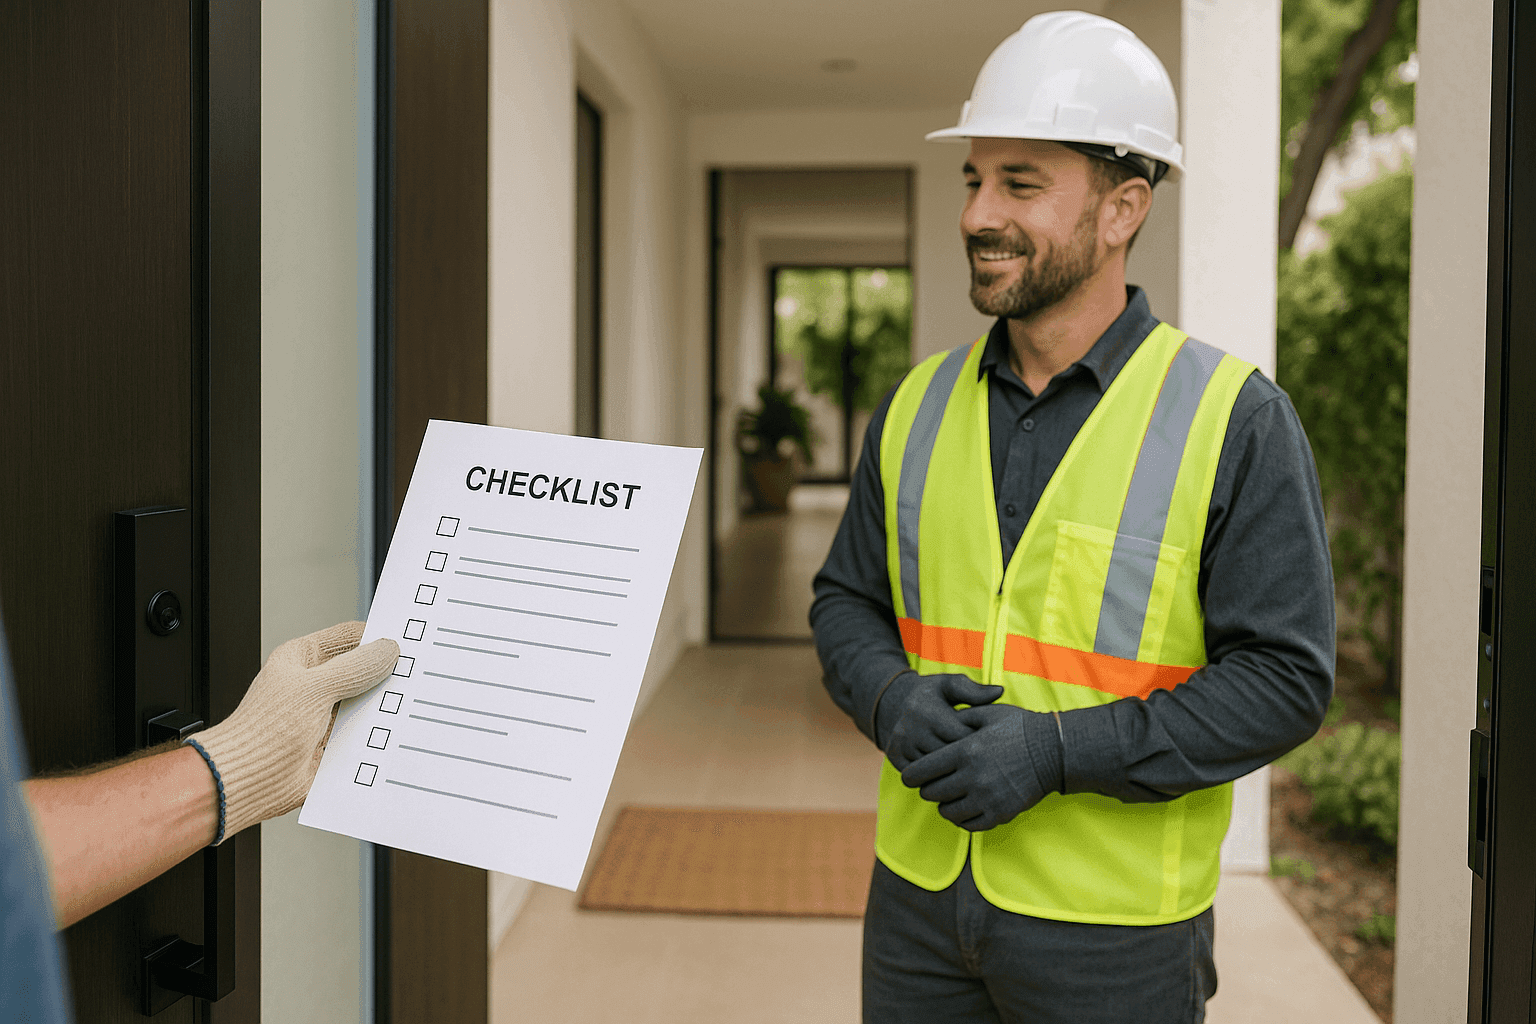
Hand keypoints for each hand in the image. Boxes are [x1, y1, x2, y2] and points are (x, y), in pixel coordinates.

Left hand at [187, 621, 398, 841]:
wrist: (248, 782)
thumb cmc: (262, 733)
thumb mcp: (315, 688)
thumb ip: (355, 668)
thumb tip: (386, 651)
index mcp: (302, 659)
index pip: (349, 637)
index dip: (377, 637)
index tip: (407, 642)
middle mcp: (313, 684)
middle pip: (361, 670)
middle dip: (385, 673)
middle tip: (413, 674)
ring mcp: (323, 714)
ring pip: (365, 702)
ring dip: (381, 706)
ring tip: (405, 703)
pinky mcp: (331, 743)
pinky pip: (362, 732)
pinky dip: (376, 733)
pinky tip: (391, 731)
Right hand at [876, 672, 1003, 770]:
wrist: (898, 702)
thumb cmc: (934, 694)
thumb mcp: (951, 685)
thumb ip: (974, 691)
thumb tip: (999, 692)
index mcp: (925, 711)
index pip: (960, 736)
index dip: (978, 741)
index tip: (990, 741)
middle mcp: (908, 729)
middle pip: (947, 756)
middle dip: (967, 758)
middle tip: (985, 760)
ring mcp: (900, 745)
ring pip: (934, 769)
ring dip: (953, 771)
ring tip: (971, 768)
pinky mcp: (894, 756)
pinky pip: (921, 775)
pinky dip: (936, 776)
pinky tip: (950, 772)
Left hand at [899, 703, 1051, 831]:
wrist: (1054, 751)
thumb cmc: (1020, 728)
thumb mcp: (988, 714)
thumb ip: (960, 718)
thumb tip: (940, 725)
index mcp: (965, 751)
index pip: (922, 771)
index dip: (911, 775)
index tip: (909, 777)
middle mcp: (973, 777)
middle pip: (931, 793)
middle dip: (927, 788)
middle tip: (932, 784)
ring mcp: (987, 798)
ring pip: (948, 812)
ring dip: (944, 805)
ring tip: (949, 796)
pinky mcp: (1000, 813)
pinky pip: (969, 824)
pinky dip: (962, 818)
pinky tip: (965, 807)